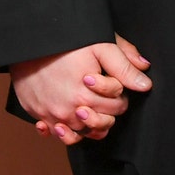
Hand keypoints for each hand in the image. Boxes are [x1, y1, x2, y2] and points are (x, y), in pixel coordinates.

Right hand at [11, 34, 151, 144]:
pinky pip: (54, 133)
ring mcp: (51, 115)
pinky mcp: (36, 114)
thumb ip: (124, 65)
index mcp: (87, 97)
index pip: (118, 109)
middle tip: (101, 93)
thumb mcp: (101, 45)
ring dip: (86, 122)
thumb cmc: (66, 42)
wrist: (29, 40)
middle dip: (107, 109)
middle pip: (100, 124)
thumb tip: (145, 84)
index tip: (113, 83)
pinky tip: (66, 117)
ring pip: (79, 134)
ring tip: (86, 106)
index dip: (120, 95)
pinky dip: (62, 128)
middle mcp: (68, 112)